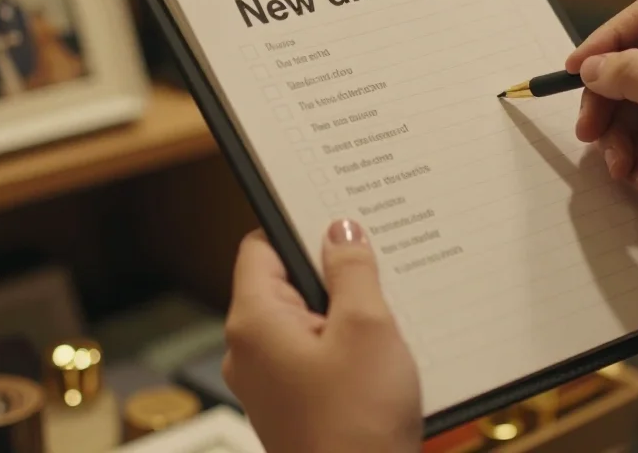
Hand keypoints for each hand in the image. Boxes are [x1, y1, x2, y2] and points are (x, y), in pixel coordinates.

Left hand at [223, 222, 420, 452]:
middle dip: (332, 268)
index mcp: (255, 321)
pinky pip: (314, 351)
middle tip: (378, 257)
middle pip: (286, 281)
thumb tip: (340, 230)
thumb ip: (352, 269)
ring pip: (305, 317)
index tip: (338, 213)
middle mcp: (250, 349)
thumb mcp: (367, 328)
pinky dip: (344, 340)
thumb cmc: (358, 424)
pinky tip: (383, 346)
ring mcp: (270, 379)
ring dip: (344, 307)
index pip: (261, 247)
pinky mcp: (294, 401)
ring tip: (387, 304)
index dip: (299, 225)